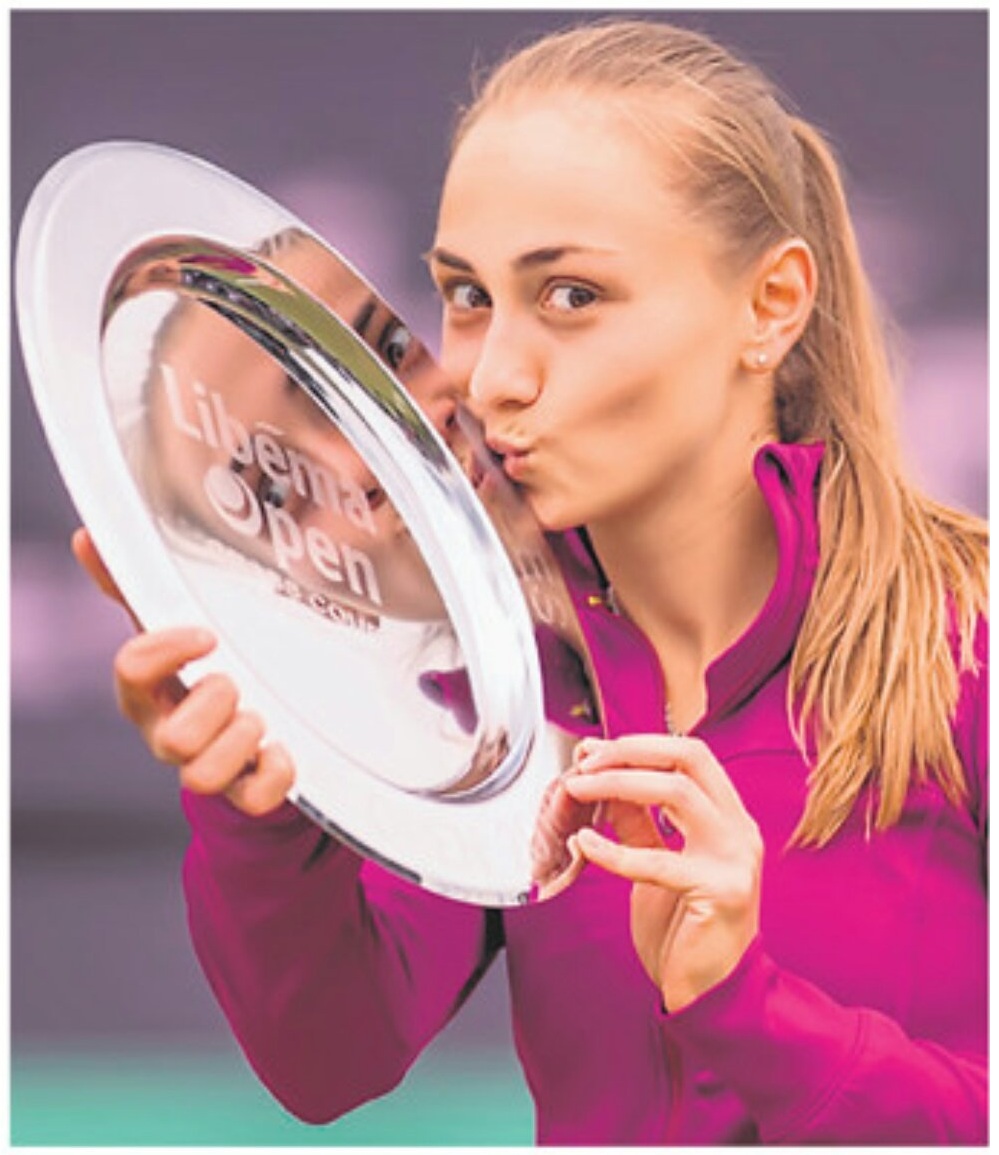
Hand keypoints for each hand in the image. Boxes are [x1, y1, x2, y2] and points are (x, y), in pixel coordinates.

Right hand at [71, 526, 293, 815]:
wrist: (247, 722)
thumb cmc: (205, 664)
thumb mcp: (177, 621)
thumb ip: (138, 583)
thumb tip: (90, 537)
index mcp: (148, 689)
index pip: (131, 671)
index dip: (165, 651)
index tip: (207, 635)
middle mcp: (169, 732)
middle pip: (168, 741)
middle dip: (210, 706)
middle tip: (235, 682)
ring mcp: (207, 765)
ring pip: (200, 777)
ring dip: (237, 741)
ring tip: (258, 715)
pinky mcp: (244, 789)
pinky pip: (252, 800)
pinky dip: (273, 775)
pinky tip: (282, 747)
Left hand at [563, 735, 762, 1011]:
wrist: (713, 996)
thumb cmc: (685, 932)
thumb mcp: (657, 863)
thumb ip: (638, 821)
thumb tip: (605, 776)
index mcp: (729, 819)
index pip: (691, 754)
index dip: (640, 744)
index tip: (594, 750)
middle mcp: (740, 831)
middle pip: (689, 758)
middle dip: (630, 751)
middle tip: (585, 761)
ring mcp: (736, 860)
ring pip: (677, 792)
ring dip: (618, 784)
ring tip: (578, 789)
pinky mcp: (721, 892)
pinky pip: (658, 860)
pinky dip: (613, 848)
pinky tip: (584, 845)